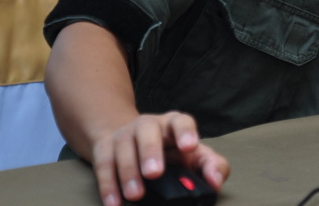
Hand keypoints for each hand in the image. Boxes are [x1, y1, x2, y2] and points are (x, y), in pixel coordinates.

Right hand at [90, 112, 229, 205]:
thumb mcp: (194, 156)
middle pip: (148, 129)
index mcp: (173, 124)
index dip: (185, 132)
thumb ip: (211, 166)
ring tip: (136, 195)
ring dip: (128, 171)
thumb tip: (215, 181)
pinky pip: (103, 164)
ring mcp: (124, 135)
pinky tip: (114, 202)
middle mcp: (148, 125)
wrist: (132, 140)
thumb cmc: (170, 152)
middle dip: (150, 150)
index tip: (189, 146)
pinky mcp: (104, 148)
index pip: (181, 121)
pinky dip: (108, 185)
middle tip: (155, 173)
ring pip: (124, 146)